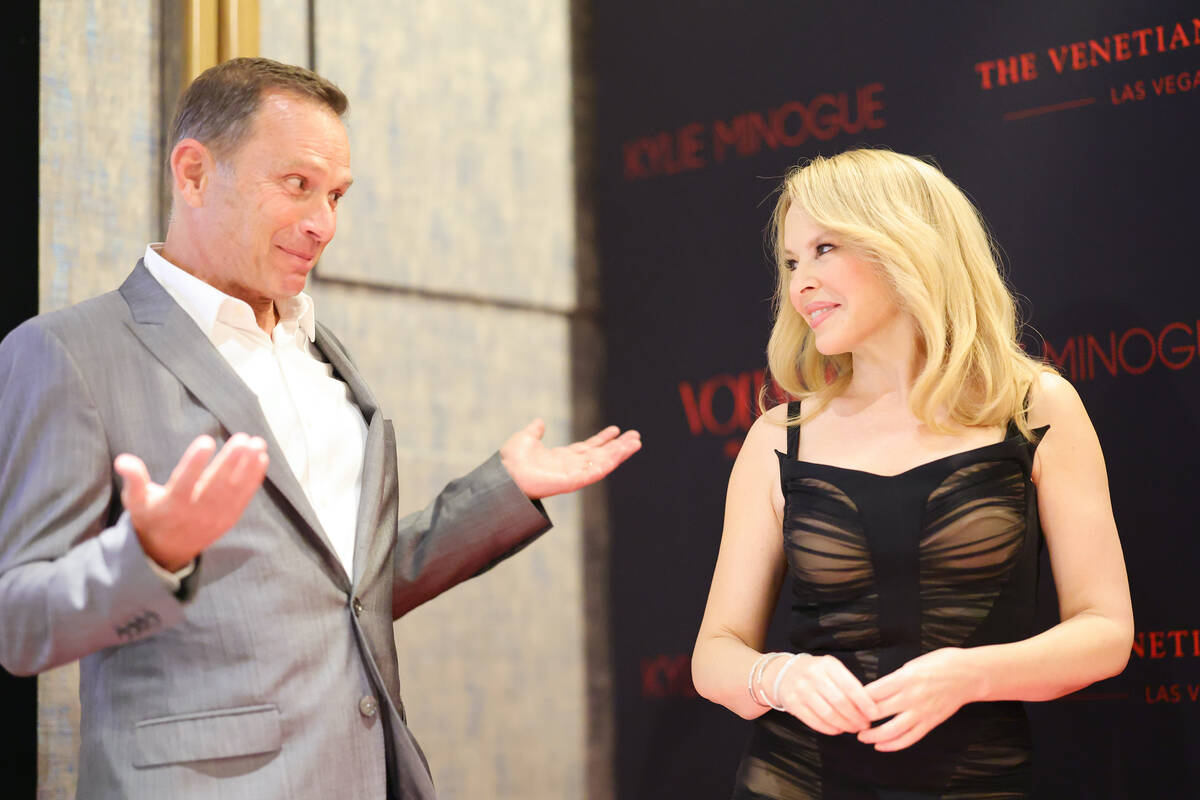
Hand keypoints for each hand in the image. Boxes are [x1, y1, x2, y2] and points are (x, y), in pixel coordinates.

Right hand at [114, 433, 269, 570]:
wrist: (168, 552)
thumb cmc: (151, 517)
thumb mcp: (136, 502)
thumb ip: (134, 480)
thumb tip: (123, 460)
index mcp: (172, 504)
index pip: (184, 481)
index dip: (195, 462)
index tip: (206, 440)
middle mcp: (196, 511)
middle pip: (216, 484)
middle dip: (230, 461)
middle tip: (242, 438)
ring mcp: (215, 516)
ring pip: (234, 490)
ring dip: (248, 466)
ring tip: (257, 443)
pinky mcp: (229, 518)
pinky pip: (244, 498)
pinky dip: (254, 479)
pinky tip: (262, 458)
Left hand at [499, 419, 640, 499]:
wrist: (505, 475)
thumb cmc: (511, 461)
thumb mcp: (525, 438)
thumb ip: (535, 431)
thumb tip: (539, 422)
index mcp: (561, 458)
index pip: (587, 448)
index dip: (602, 439)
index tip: (616, 430)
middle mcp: (570, 467)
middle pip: (600, 455)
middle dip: (617, 447)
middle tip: (635, 436)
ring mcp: (574, 474)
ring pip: (603, 462)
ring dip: (620, 453)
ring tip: (636, 442)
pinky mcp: (574, 481)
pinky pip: (596, 470)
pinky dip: (610, 461)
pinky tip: (622, 452)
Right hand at [767, 653, 879, 734]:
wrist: (782, 673)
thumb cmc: (815, 673)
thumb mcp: (831, 668)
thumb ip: (848, 683)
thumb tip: (869, 706)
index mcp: (828, 665)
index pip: (851, 686)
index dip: (865, 703)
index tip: (875, 714)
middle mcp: (813, 675)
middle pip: (840, 702)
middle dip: (856, 717)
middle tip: (864, 725)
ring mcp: (801, 689)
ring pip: (828, 714)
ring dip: (845, 725)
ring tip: (853, 728)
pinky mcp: (792, 703)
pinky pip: (814, 721)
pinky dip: (829, 729)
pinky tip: (838, 729)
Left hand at [857, 648, 981, 750]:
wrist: (968, 674)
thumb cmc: (939, 663)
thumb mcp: (913, 664)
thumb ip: (895, 678)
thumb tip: (875, 690)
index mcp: (904, 678)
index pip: (873, 692)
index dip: (856, 699)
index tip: (846, 702)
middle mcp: (911, 696)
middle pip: (878, 711)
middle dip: (860, 718)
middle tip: (848, 720)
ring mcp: (922, 712)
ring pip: (892, 730)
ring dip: (873, 735)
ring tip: (861, 737)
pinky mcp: (931, 723)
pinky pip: (910, 738)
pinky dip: (893, 745)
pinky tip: (881, 746)